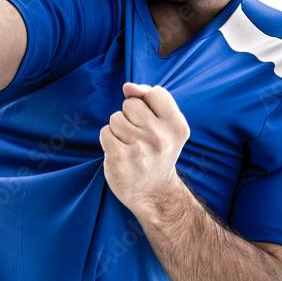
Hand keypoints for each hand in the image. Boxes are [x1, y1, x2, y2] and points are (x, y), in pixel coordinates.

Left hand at [99, 83, 190, 214]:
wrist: (153, 194)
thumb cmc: (157, 152)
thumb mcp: (164, 125)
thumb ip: (148, 99)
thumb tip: (128, 86)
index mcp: (177, 127)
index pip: (155, 92)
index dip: (148, 104)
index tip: (152, 123)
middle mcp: (160, 138)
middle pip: (131, 104)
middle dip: (131, 117)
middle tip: (140, 138)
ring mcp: (138, 149)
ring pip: (115, 117)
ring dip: (118, 129)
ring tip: (130, 146)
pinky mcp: (118, 157)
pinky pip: (105, 132)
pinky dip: (109, 140)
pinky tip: (120, 153)